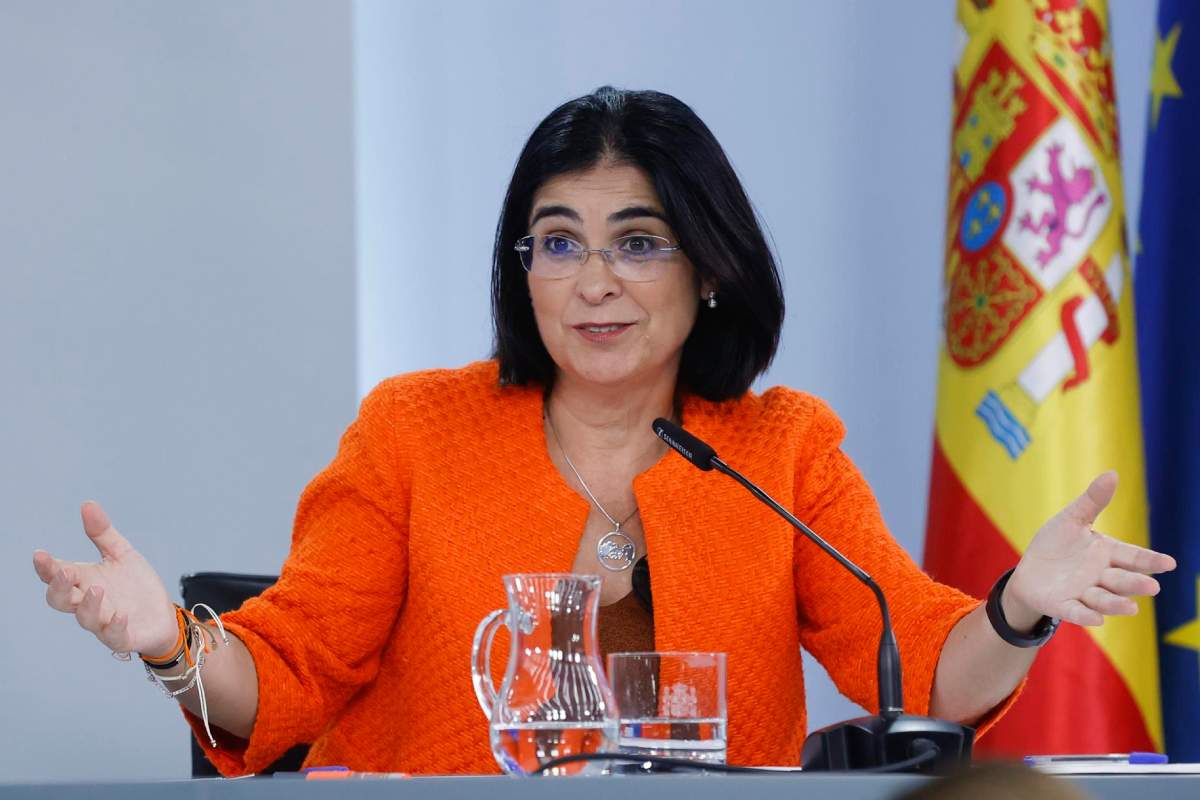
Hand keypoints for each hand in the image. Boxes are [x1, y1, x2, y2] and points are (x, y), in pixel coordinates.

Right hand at [33, 501, 179, 656]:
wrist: (162, 614)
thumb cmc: (135, 585)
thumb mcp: (121, 554)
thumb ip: (102, 533)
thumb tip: (87, 504)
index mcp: (83, 581)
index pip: (56, 575)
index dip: (46, 567)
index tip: (40, 554)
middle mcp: (88, 603)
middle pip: (60, 600)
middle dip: (59, 587)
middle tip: (65, 571)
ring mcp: (103, 621)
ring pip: (85, 618)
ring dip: (88, 604)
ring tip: (97, 588)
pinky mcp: (122, 637)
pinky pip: (114, 636)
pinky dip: (115, 625)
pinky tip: (121, 614)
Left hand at [1003, 472, 1175, 628]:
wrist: (1030, 572)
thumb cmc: (1056, 545)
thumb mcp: (1071, 520)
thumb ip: (1092, 501)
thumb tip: (1112, 473)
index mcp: (1107, 554)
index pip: (1134, 557)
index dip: (1151, 561)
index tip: (1169, 564)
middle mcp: (1101, 577)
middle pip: (1122, 581)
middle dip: (1136, 584)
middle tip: (1152, 586)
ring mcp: (1084, 594)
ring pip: (1104, 600)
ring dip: (1116, 604)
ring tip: (1131, 607)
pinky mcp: (1064, 606)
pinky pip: (1076, 613)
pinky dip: (1085, 616)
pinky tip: (1095, 619)